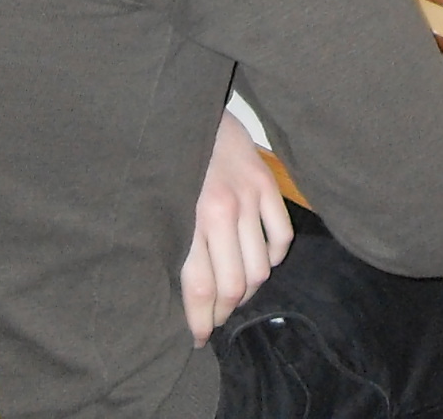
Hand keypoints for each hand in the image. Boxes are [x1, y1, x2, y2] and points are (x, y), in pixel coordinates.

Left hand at [180, 111, 289, 344]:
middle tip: (216, 318)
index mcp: (190, 220)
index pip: (201, 289)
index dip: (201, 322)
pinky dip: (274, 257)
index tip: (198, 338)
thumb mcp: (160, 204)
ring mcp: (250, 198)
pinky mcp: (267, 183)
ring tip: (236, 292)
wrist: (186, 106)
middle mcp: (223, 212)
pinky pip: (281, 237)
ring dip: (250, 289)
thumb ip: (174, 243)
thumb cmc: (167, 161)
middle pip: (235, 286)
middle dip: (225, 312)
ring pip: (260, 268)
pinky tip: (259, 260)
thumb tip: (178, 294)